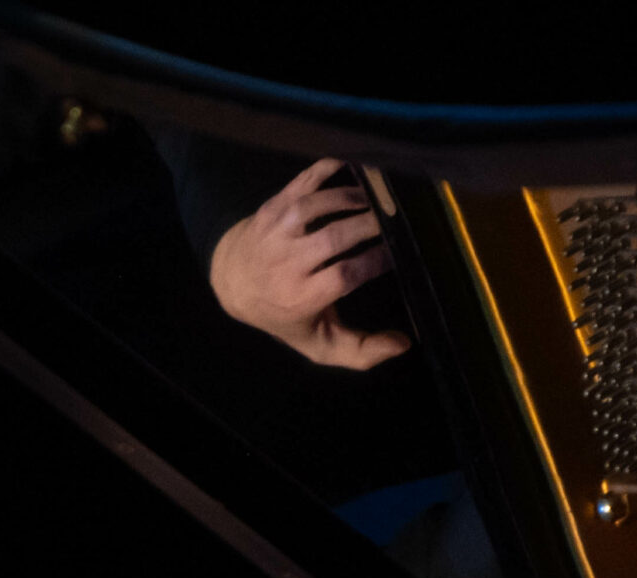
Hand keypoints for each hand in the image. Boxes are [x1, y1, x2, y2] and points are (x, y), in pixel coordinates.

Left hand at [208, 158, 410, 369]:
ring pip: (316, 207)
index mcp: (300, 297)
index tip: (396, 254)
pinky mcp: (272, 207)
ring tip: (375, 201)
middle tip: (394, 221)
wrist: (233, 283)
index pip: (343, 275)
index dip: (374, 261)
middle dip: (369, 225)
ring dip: (350, 198)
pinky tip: (351, 166)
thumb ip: (360, 351)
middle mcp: (285, 263)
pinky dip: (326, 169)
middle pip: (333, 238)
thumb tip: (402, 345)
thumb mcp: (318, 343)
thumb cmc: (286, 314)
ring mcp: (276, 231)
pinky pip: (301, 182)